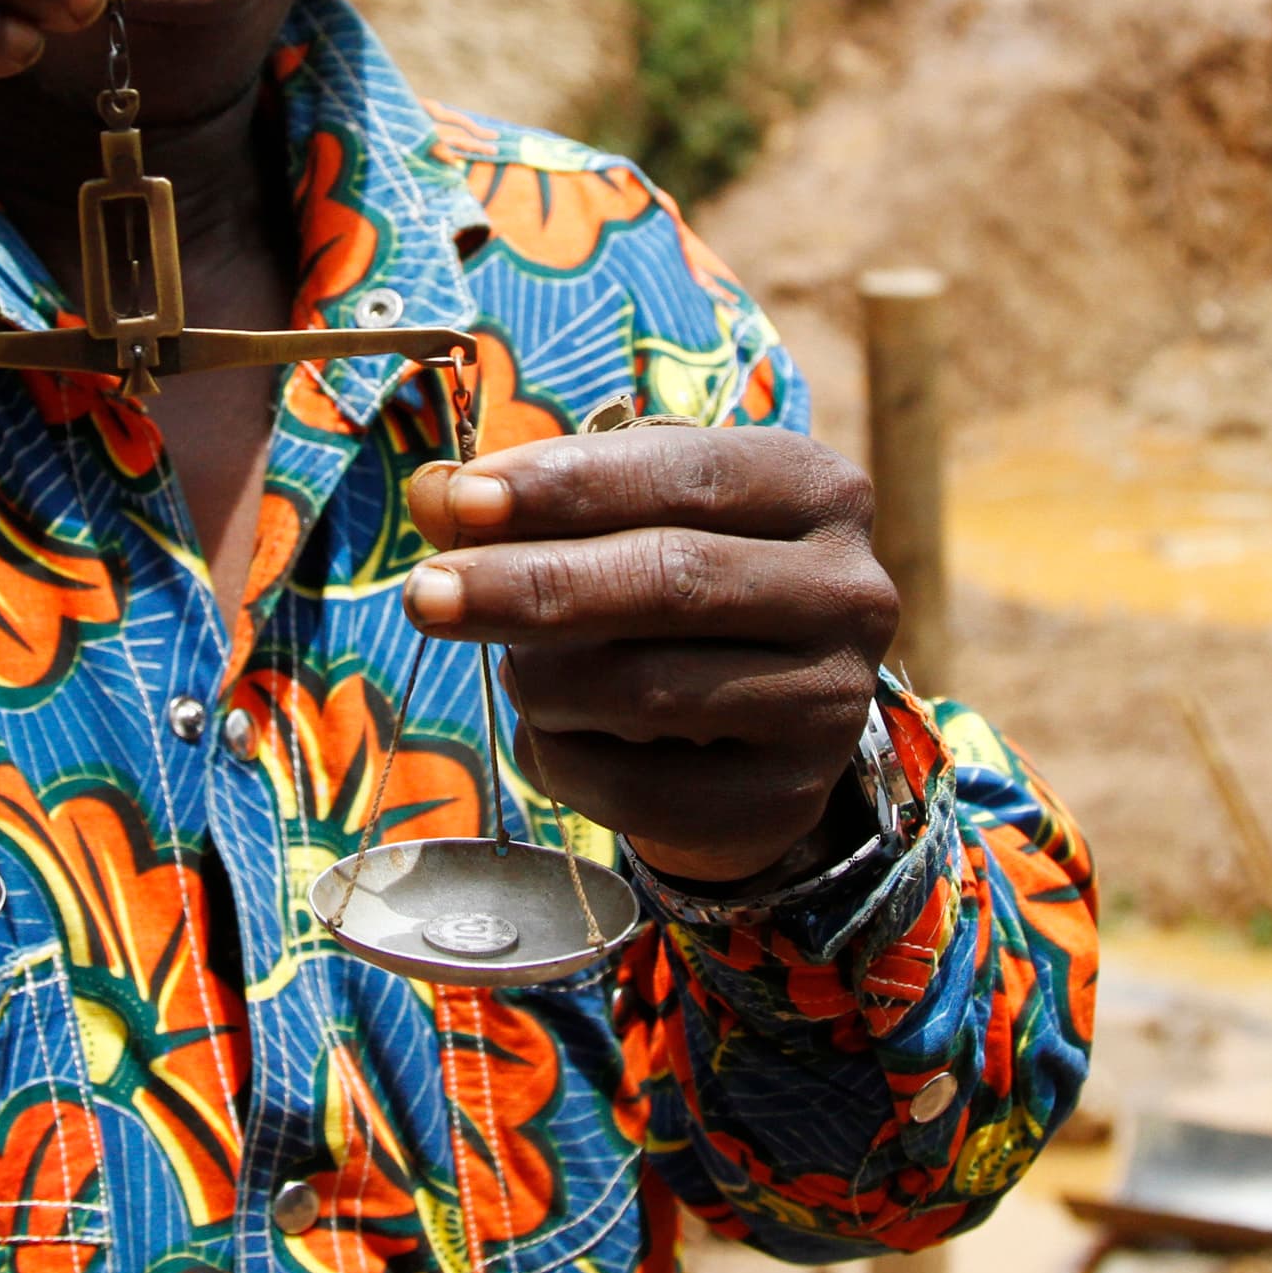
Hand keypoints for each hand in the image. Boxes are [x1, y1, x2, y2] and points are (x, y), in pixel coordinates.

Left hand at [403, 428, 893, 888]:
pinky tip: (557, 736)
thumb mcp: (615, 524)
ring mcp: (831, 702)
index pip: (684, 473)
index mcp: (814, 488)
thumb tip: (433, 494)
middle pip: (669, 578)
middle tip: (423, 597)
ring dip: (539, 680)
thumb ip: (525, 505)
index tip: (461, 501)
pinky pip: (637, 786)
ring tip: (515, 668)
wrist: (750, 735)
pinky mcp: (789, 798)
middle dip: (528, 585)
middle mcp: (848, 589)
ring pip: (642, 688)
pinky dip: (562, 759)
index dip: (565, 486)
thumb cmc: (672, 595)